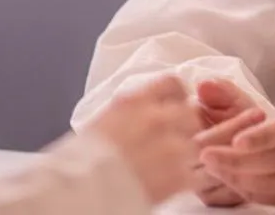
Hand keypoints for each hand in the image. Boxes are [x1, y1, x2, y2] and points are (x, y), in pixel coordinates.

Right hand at [84, 76, 198, 204]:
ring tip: (176, 165)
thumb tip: (137, 113)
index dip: (179, 96)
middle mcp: (156, 118)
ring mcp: (169, 146)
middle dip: (187, 126)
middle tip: (179, 139)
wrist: (79, 191)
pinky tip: (178, 184)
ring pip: (195, 143)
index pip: (173, 84)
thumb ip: (128, 112)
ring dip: (188, 154)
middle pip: (190, 113)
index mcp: (135, 102)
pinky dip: (189, 180)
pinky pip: (195, 174)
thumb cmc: (80, 161)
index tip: (178, 105)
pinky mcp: (176, 176)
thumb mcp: (103, 122)